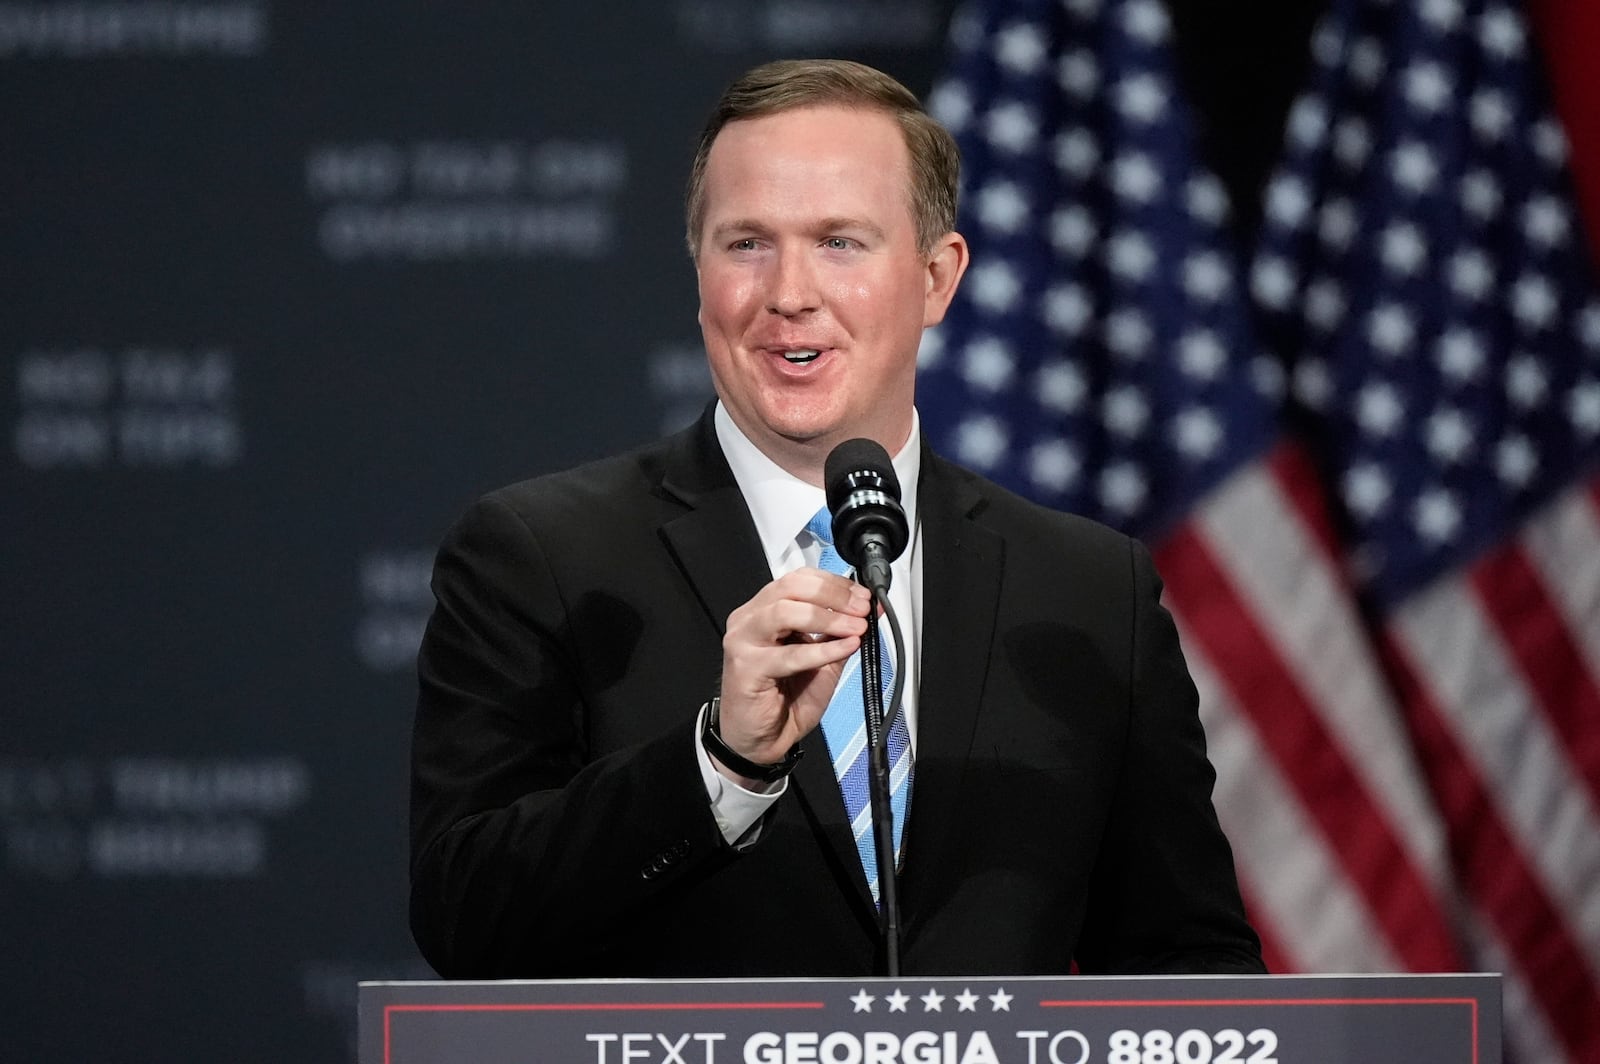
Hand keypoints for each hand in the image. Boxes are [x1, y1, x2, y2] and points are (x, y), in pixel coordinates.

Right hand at [714, 568, 870, 779]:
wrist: (761, 739)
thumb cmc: (785, 699)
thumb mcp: (822, 659)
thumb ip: (841, 633)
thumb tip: (870, 610)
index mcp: (765, 610)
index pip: (799, 579)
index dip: (835, 583)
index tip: (863, 595)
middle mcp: (750, 619)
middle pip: (791, 587)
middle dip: (834, 596)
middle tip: (861, 609)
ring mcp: (744, 641)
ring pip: (786, 612)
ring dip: (828, 618)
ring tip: (854, 629)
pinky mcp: (747, 668)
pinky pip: (789, 654)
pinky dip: (822, 650)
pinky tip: (846, 648)